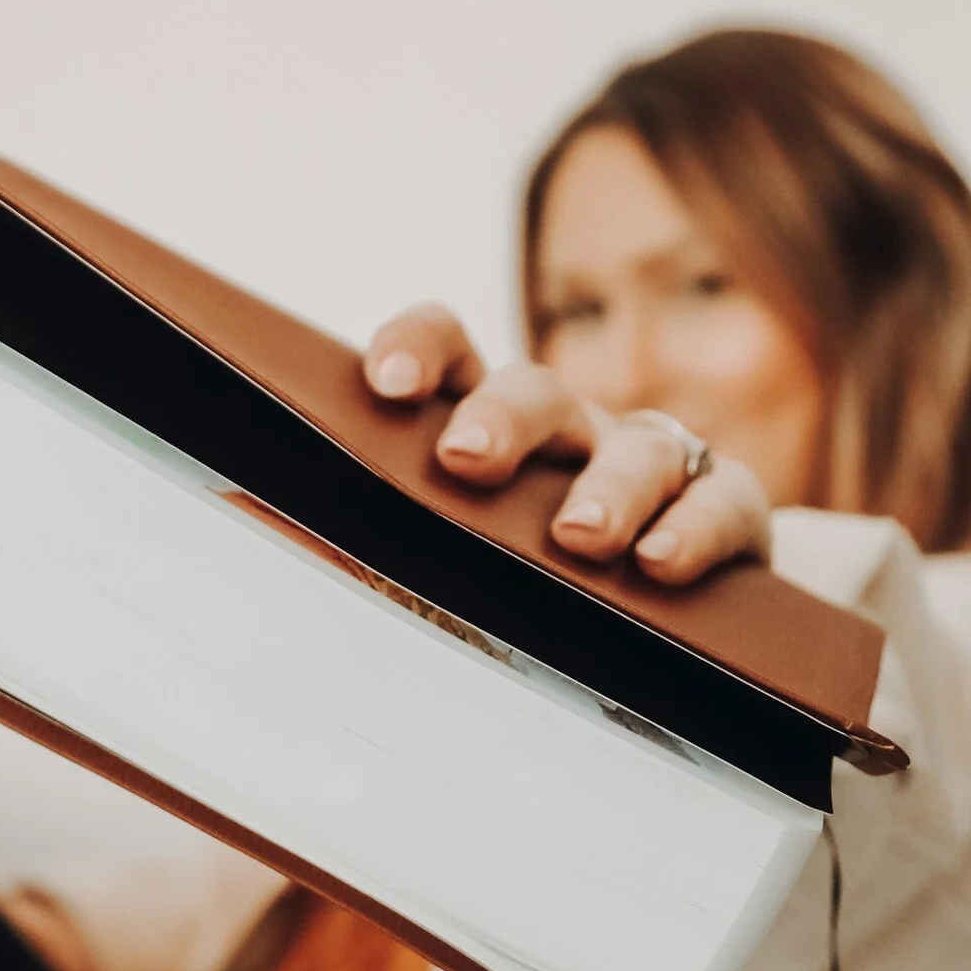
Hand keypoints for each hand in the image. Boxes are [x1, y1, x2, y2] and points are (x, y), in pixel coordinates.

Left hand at [363, 303, 770, 584]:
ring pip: (638, 445)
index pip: (451, 352)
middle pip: (537, 391)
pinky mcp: (723, 506)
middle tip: (465, 459)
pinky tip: (661, 560)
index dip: (418, 349)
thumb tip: (247, 517)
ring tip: (577, 535)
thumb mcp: (449, 560)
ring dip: (608, 487)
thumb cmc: (527, 584)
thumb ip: (368, 539)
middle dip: (502, 419)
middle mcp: (568, 429)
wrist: (664, 621)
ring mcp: (649, 462)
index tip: (387, 383)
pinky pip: (721, 498)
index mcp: (491, 425)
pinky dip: (694, 526)